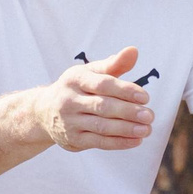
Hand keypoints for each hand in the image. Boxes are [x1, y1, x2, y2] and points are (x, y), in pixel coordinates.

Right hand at [32, 46, 151, 152]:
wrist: (43, 111)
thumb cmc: (77, 88)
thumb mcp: (90, 73)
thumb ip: (113, 64)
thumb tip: (133, 50)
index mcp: (74, 79)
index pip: (102, 84)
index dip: (125, 90)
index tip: (145, 97)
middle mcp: (68, 100)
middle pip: (102, 106)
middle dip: (128, 112)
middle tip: (149, 115)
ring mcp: (69, 121)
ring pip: (101, 126)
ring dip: (126, 129)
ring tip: (146, 129)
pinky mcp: (72, 139)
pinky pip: (98, 142)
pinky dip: (119, 142)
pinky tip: (136, 140)